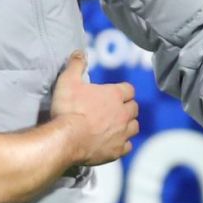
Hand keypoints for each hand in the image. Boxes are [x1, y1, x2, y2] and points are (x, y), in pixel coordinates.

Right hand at [50, 51, 139, 165]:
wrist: (68, 139)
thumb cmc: (68, 109)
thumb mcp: (67, 81)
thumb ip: (75, 65)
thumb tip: (79, 52)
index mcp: (113, 95)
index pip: (129, 89)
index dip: (123, 90)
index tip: (116, 93)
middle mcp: (122, 113)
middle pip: (134, 108)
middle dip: (127, 107)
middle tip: (116, 109)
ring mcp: (122, 133)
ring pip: (134, 127)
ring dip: (128, 125)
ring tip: (118, 125)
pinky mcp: (117, 150)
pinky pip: (128, 146)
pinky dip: (123, 144)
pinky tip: (114, 143)